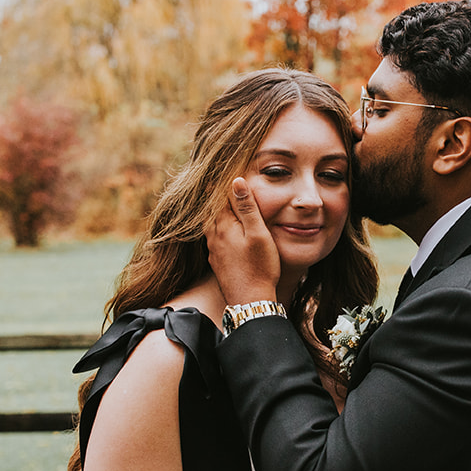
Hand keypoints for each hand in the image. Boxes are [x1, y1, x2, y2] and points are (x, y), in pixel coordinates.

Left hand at [207, 177, 280, 306]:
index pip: (217, 197)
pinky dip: (218, 228)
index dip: (221, 183)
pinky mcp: (217, 262)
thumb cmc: (260, 268)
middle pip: (210, 210)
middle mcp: (213, 237)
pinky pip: (214, 238)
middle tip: (219, 180)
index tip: (224, 168)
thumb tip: (236, 181)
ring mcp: (213, 251)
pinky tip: (226, 230)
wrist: (250, 301)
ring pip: (210, 224)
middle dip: (215, 196)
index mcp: (223, 226)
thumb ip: (247, 207)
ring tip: (222, 202)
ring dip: (216, 212)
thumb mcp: (258, 234)